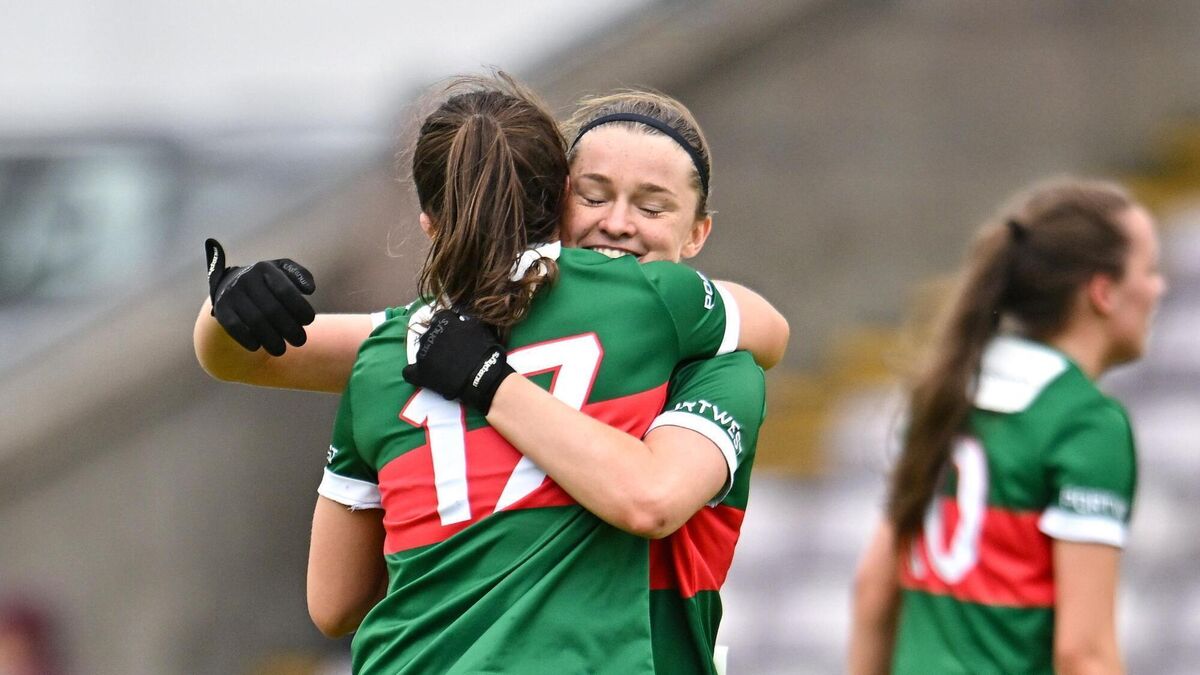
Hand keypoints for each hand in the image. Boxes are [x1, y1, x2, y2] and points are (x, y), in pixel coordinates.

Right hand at [205, 238, 315, 355]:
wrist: (231, 285)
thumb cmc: (267, 282)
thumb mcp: (283, 271)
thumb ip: (301, 276)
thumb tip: (309, 289)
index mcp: (265, 269)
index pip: (285, 290)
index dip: (300, 308)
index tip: (309, 320)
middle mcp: (246, 279)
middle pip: (272, 310)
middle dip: (290, 329)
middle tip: (300, 340)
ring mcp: (232, 294)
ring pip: (256, 322)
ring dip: (272, 340)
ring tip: (281, 350)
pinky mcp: (221, 309)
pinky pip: (235, 328)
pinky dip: (248, 340)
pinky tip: (258, 347)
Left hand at [402, 309, 513, 413]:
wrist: (482, 377)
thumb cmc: (484, 350)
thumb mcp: (479, 326)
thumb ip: (466, 318)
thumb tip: (460, 314)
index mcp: (443, 321)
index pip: (440, 317)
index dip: (448, 326)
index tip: (455, 334)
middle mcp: (429, 334)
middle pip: (430, 334)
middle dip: (438, 341)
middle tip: (451, 352)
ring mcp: (422, 354)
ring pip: (421, 350)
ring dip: (429, 355)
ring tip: (443, 365)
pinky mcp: (419, 373)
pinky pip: (409, 372)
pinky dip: (416, 373)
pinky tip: (426, 376)